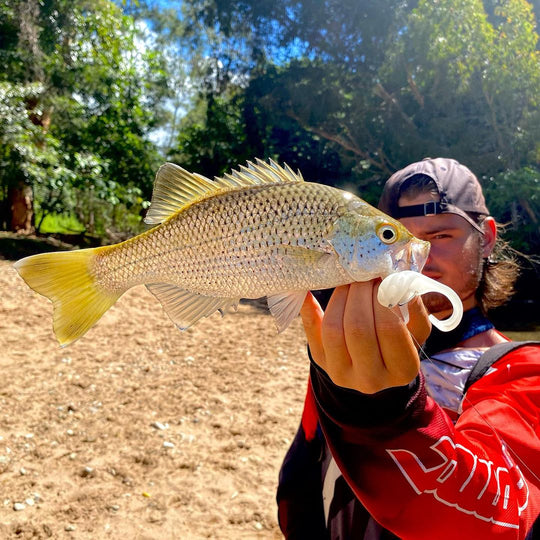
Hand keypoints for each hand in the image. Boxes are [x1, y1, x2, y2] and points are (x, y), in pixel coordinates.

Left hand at [301, 280, 430, 393]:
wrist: (374, 365)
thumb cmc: (400, 340)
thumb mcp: (416, 330)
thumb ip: (416, 310)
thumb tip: (401, 284)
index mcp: (402, 370)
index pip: (389, 328)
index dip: (384, 298)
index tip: (383, 281)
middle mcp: (371, 379)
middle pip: (358, 328)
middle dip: (360, 294)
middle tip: (364, 277)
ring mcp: (342, 374)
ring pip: (333, 329)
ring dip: (339, 298)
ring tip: (350, 282)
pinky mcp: (321, 363)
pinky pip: (311, 332)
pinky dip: (308, 310)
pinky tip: (308, 292)